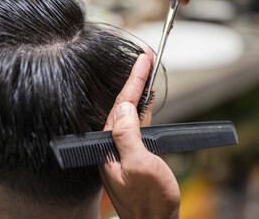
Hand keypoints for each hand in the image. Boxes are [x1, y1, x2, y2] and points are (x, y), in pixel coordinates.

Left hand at [99, 49, 180, 218]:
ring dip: (140, 91)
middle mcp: (112, 144)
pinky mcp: (135, 151)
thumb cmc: (149, 200)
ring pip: (131, 111)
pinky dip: (144, 108)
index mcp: (109, 146)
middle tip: (146, 58)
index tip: (144, 60)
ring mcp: (123, 147)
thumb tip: (123, 108)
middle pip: (123, 104)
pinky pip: (138, 123)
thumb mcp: (139, 166)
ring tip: (147, 70)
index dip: (134, 81)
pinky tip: (147, 98)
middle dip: (135, 79)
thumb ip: (127, 136)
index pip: (121, 106)